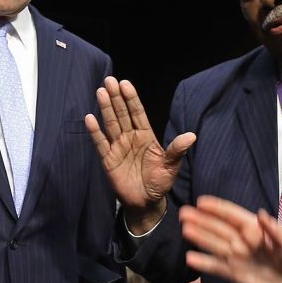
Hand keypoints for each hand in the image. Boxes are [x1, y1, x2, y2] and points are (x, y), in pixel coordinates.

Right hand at [84, 78, 194, 233]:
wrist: (146, 202)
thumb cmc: (160, 182)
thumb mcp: (170, 166)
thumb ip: (177, 150)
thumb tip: (192, 136)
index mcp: (146, 136)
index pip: (137, 113)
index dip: (131, 99)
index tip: (125, 84)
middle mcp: (131, 138)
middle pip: (122, 114)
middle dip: (116, 98)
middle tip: (109, 80)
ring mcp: (118, 147)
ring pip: (111, 124)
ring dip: (105, 109)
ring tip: (100, 92)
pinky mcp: (108, 160)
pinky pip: (101, 143)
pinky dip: (95, 132)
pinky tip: (90, 118)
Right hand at [180, 195, 281, 282]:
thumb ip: (275, 231)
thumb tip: (261, 214)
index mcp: (254, 229)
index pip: (233, 216)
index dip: (218, 208)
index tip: (201, 202)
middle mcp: (241, 240)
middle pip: (219, 228)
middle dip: (202, 220)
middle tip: (184, 213)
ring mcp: (236, 256)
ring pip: (215, 245)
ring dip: (200, 237)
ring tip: (185, 229)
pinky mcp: (233, 273)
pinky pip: (216, 267)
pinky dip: (204, 263)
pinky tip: (191, 258)